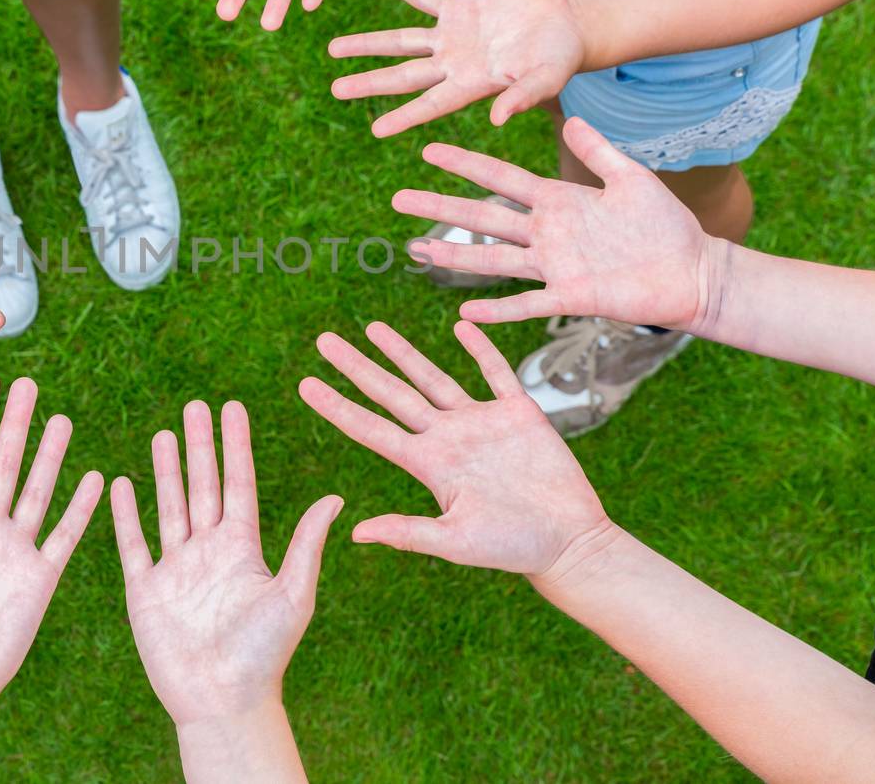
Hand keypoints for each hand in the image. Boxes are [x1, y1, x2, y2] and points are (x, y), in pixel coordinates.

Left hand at [0, 374, 103, 711]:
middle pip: (6, 463)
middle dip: (16, 423)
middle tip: (28, 382)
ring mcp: (16, 549)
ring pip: (38, 489)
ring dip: (51, 455)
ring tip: (62, 418)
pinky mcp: (41, 576)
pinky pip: (65, 534)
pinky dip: (81, 507)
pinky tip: (95, 478)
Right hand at [111, 401, 341, 724]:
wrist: (223, 700)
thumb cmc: (265, 654)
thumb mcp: (293, 593)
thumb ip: (305, 544)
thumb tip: (335, 498)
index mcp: (243, 548)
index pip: (238, 483)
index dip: (235, 445)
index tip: (232, 407)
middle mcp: (209, 551)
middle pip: (203, 485)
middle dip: (199, 445)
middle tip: (194, 404)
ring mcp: (176, 568)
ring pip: (169, 506)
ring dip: (165, 470)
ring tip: (163, 432)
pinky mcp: (146, 589)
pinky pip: (133, 543)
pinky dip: (126, 514)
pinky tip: (120, 484)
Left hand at [299, 320, 609, 575]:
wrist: (569, 542)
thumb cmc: (512, 548)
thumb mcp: (455, 541)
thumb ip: (409, 532)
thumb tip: (356, 533)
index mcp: (429, 465)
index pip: (371, 428)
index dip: (337, 406)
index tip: (305, 383)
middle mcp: (448, 439)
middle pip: (392, 393)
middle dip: (358, 366)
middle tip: (324, 340)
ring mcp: (481, 424)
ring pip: (434, 377)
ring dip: (404, 352)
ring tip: (373, 327)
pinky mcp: (519, 414)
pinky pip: (495, 373)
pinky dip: (479, 348)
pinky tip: (460, 325)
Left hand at [329, 0, 585, 133]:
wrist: (565, 25)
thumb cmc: (559, 59)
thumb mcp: (544, 80)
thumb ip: (521, 97)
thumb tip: (497, 119)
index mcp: (471, 86)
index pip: (430, 105)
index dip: (405, 117)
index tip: (376, 131)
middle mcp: (453, 64)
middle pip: (402, 75)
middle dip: (369, 83)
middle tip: (335, 90)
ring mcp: (452, 36)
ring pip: (401, 40)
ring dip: (367, 43)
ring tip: (333, 49)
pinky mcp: (459, 7)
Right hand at [395, 117, 715, 330]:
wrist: (692, 271)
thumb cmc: (666, 225)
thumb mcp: (631, 178)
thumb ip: (599, 151)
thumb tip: (571, 119)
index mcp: (559, 201)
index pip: (502, 179)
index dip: (465, 165)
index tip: (429, 151)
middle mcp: (548, 233)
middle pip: (483, 218)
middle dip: (440, 208)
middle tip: (399, 198)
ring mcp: (556, 267)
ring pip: (494, 259)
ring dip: (455, 256)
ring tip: (418, 251)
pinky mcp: (572, 296)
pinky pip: (528, 305)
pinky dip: (499, 310)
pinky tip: (467, 314)